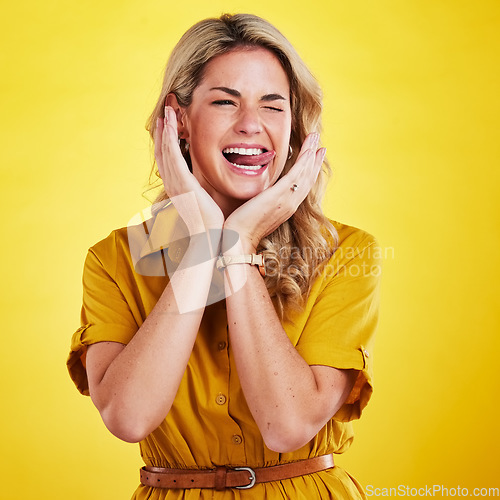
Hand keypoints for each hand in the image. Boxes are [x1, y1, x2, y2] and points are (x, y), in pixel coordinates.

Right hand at [154, 106, 223, 234]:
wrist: (209, 236)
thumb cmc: (211, 223)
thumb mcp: (204, 203)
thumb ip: (202, 192)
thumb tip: (209, 188)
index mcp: (177, 187)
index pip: (168, 159)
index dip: (166, 141)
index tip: (169, 125)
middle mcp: (172, 182)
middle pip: (162, 150)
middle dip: (163, 130)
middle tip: (165, 111)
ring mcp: (174, 181)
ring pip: (164, 147)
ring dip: (165, 127)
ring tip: (167, 110)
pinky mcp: (180, 180)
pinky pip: (171, 152)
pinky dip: (168, 136)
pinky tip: (169, 122)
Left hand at [223, 133, 325, 252]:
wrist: (239, 239)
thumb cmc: (242, 228)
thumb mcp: (257, 211)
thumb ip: (262, 200)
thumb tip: (259, 194)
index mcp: (286, 207)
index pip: (302, 185)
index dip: (310, 170)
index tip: (315, 156)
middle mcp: (290, 204)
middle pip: (308, 178)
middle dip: (315, 159)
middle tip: (320, 143)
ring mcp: (287, 201)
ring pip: (304, 174)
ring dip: (312, 154)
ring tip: (316, 138)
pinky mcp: (279, 196)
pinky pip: (296, 175)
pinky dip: (304, 162)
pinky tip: (309, 151)